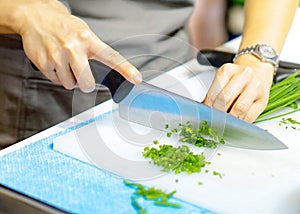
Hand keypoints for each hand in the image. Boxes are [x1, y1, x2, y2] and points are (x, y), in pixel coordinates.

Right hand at [16, 0, 141, 91]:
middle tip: (81, 76)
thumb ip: (93, 50)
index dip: (125, 69)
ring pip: (69, 84)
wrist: (35, 17)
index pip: (111, 57)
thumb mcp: (83, 32)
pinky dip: (56, 75)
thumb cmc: (62, 26)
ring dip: (69, 78)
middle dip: (85, 84)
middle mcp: (73, 47)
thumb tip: (105, 70)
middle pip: (86, 83)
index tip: (136, 78)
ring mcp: (58, 55)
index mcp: (88, 39)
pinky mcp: (44, 62)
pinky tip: (54, 61)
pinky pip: (55, 80)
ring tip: (64, 62)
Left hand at [204, 54, 273, 122]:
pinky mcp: (263, 100)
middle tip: (214, 119)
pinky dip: (240, 122)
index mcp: (227, 70)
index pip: (214, 93)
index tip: (206, 114)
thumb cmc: (237, 79)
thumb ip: (214, 94)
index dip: (208, 107)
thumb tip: (205, 111)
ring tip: (225, 121)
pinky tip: (235, 122)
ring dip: (229, 118)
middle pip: (226, 99)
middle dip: (218, 112)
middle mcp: (243, 75)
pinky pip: (249, 116)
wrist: (258, 74)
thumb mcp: (222, 80)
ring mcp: (256, 87)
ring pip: (239, 108)